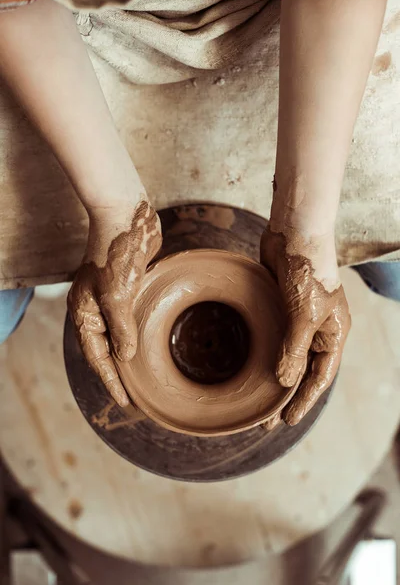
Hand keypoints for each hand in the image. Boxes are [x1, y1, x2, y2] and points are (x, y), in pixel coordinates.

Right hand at [67, 199, 161, 406]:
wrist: (126, 218)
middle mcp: (93, 308)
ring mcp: (109, 299)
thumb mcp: (117, 296)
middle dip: (116, 374)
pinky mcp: (125, 289)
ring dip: (125, 356)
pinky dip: (134, 335)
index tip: (124, 401)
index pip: (96, 356)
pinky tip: (144, 344)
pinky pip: (128, 320)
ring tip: (138, 377)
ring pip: (116, 336)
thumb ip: (121, 329)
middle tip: (132, 396)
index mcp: (84, 312)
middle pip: (103, 350)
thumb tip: (125, 357)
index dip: (110, 380)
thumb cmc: (116, 254)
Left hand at [260, 225, 350, 425]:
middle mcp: (318, 330)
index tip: (288, 420)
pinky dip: (264, 355)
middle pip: (303, 371)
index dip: (304, 400)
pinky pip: (273, 339)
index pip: (320, 376)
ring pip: (287, 356)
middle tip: (269, 420)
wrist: (294, 233)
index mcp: (333, 334)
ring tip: (258, 400)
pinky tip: (250, 367)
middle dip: (287, 395)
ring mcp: (298, 319)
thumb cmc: (307, 272)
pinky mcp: (280, 309)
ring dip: (274, 378)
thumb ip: (294, 349)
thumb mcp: (304, 315)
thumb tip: (285, 381)